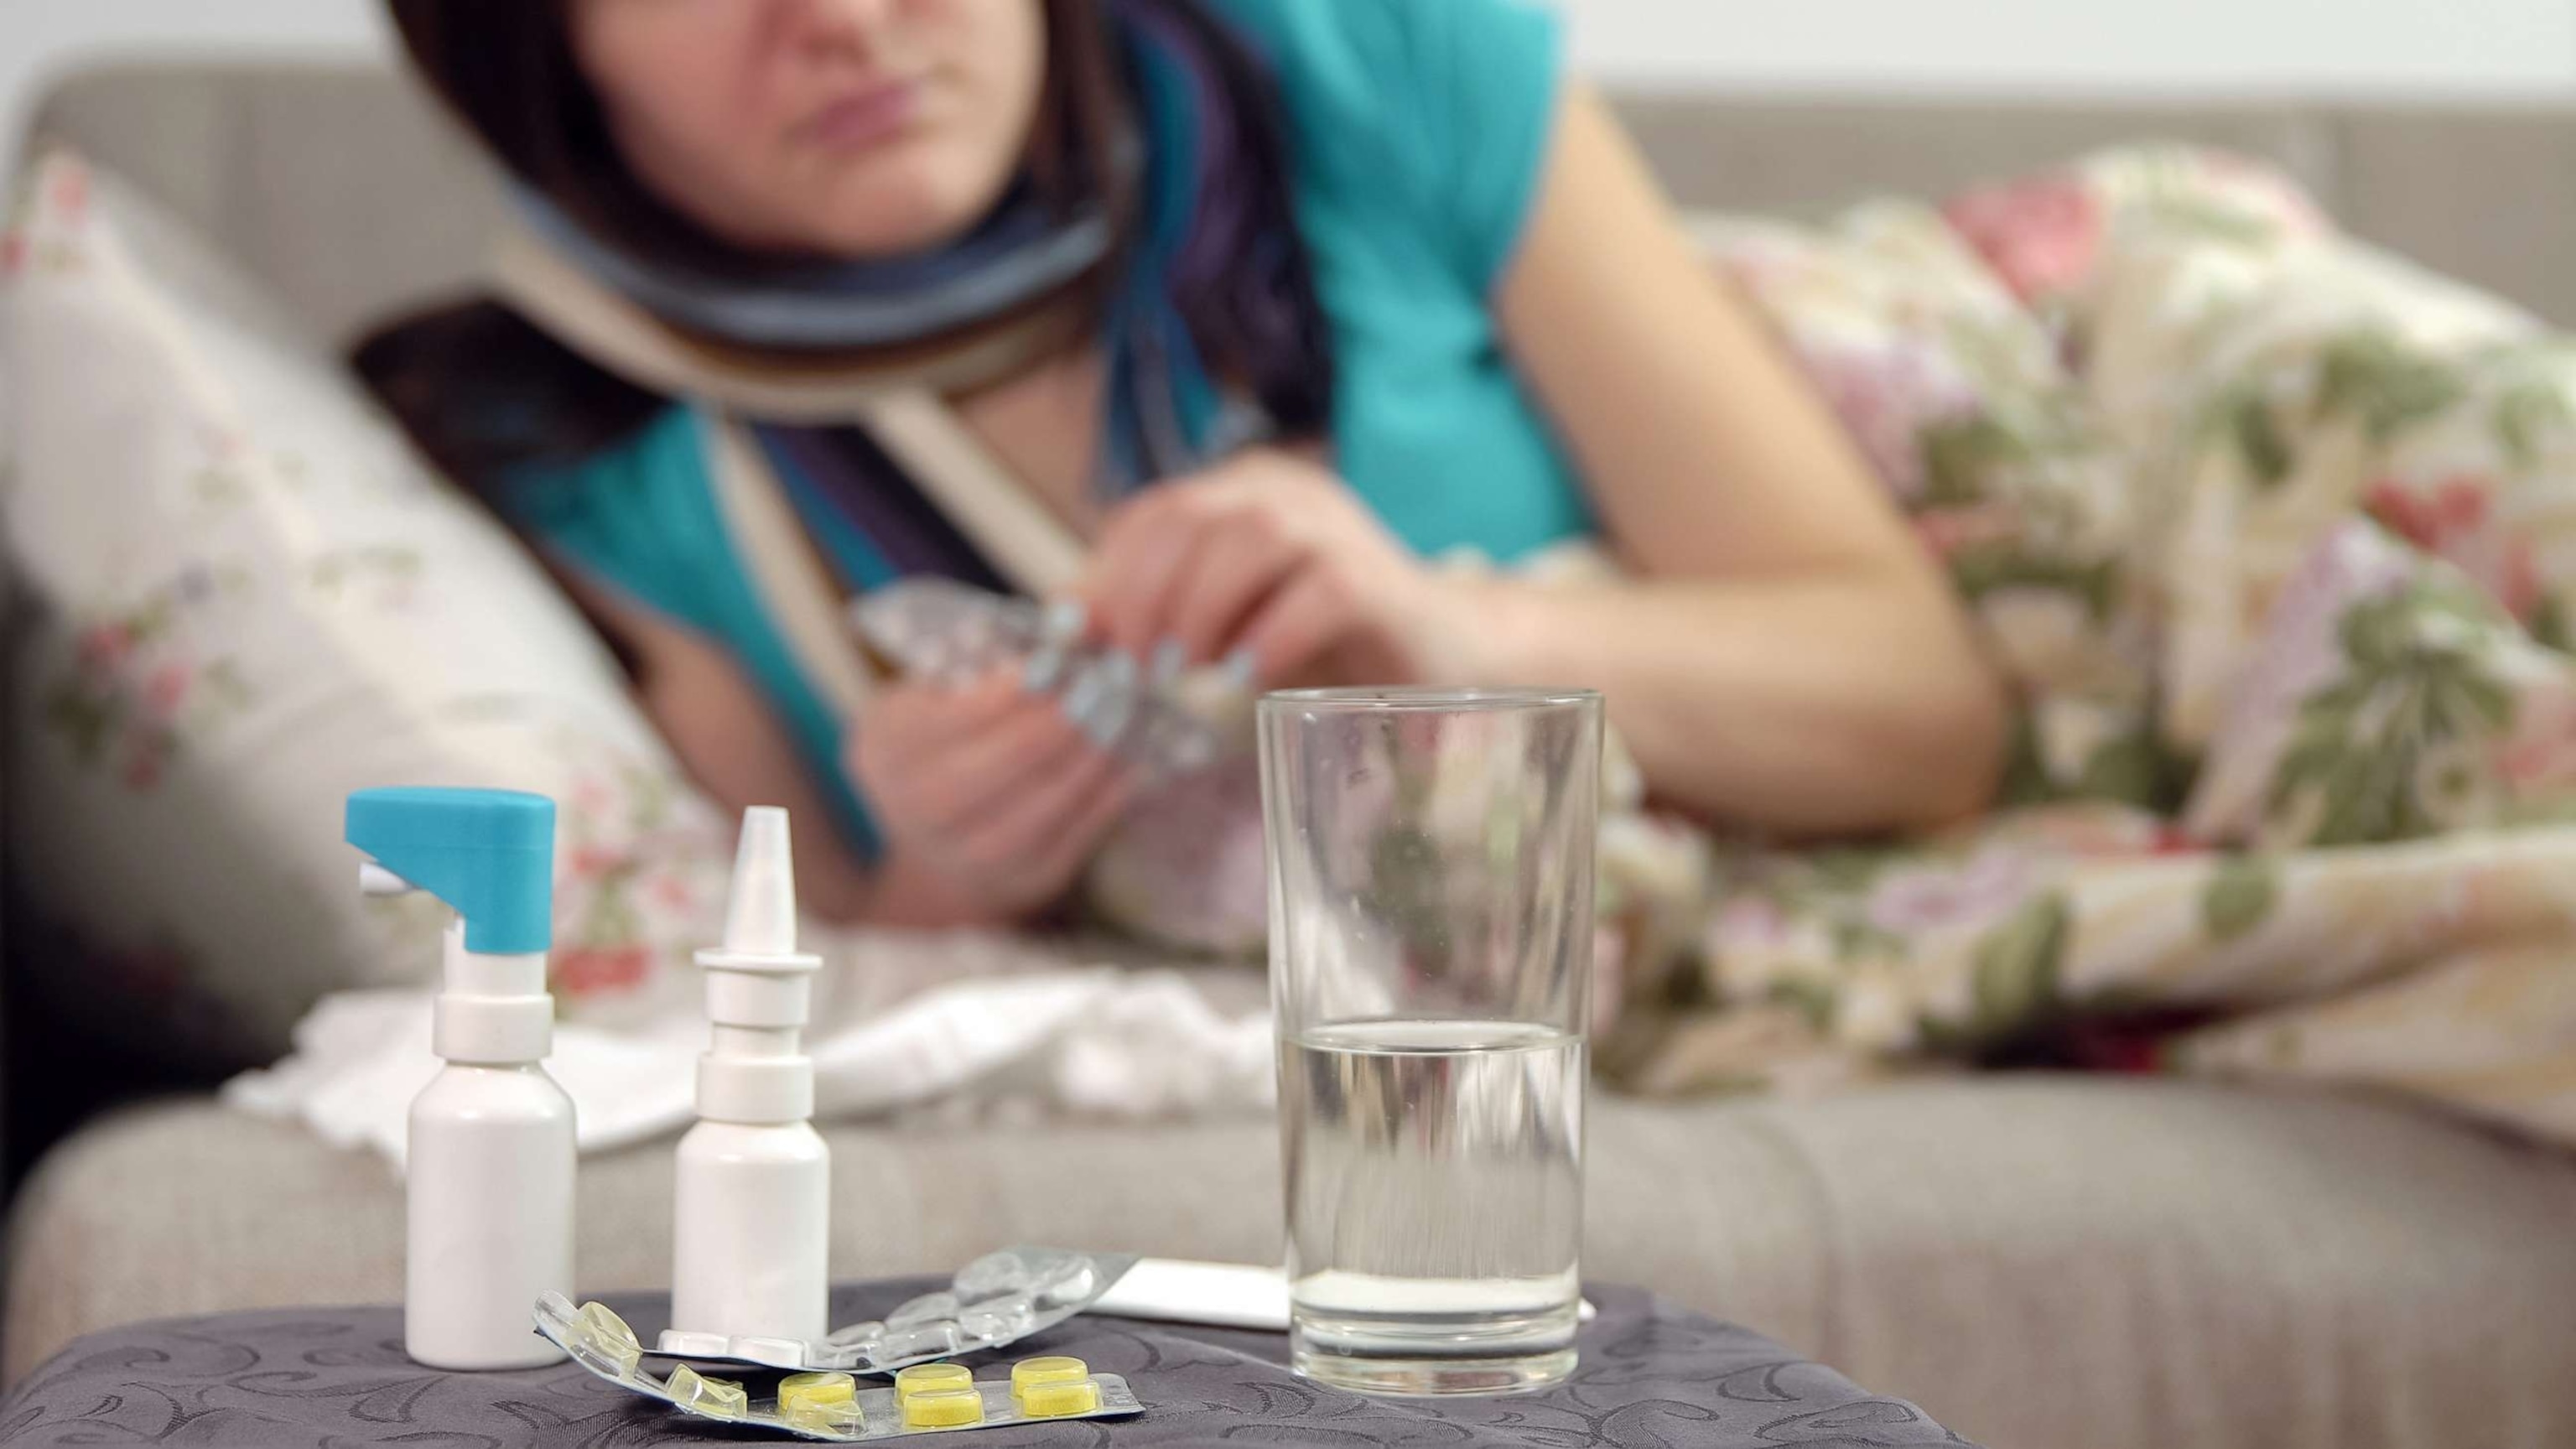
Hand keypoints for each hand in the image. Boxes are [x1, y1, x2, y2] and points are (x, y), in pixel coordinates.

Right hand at [845, 671, 1138, 920]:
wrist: (939, 841)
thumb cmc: (945, 738)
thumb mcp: (941, 689)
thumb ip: (992, 653)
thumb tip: (1074, 620)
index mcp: (886, 749)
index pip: (958, 717)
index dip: (1016, 689)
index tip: (1059, 656)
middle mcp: (916, 809)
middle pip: (1008, 760)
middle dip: (1066, 716)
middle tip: (1111, 677)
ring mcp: (968, 854)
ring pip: (1047, 799)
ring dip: (1097, 750)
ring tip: (1127, 709)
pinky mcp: (1022, 879)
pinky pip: (1077, 833)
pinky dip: (1110, 791)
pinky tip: (1132, 756)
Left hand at [1077, 449, 1480, 688]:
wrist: (1438, 652)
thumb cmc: (1320, 639)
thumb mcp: (1223, 620)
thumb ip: (1154, 610)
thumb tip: (1066, 622)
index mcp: (1246, 489)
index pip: (1155, 511)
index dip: (1106, 571)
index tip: (1078, 638)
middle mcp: (1289, 492)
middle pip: (1194, 518)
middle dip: (1145, 594)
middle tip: (1131, 664)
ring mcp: (1338, 530)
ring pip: (1252, 541)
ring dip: (1200, 610)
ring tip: (1181, 671)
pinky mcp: (1376, 581)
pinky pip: (1317, 592)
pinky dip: (1269, 635)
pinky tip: (1244, 675)